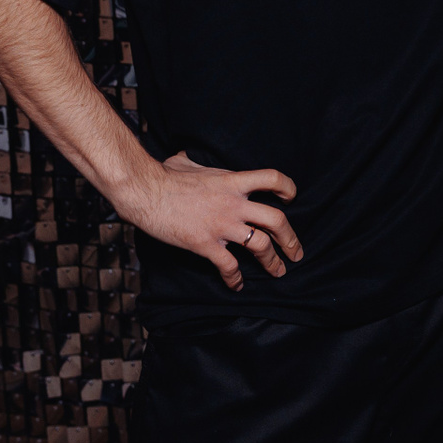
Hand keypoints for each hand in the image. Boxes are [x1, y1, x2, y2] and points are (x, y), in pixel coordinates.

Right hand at [117, 153, 302, 289]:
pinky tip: (237, 285)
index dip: (287, 188)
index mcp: (233, 181)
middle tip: (297, 252)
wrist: (146, 192)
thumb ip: (203, 164)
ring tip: (279, 271)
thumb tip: (194, 157)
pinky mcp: (205, 244)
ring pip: (261, 246)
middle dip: (291, 239)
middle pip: (277, 220)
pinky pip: (229, 266)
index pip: (272, 179)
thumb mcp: (191, 162)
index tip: (291, 198)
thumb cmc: (165, 175)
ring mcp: (221, 225)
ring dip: (273, 262)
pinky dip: (235, 279)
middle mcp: (233, 204)